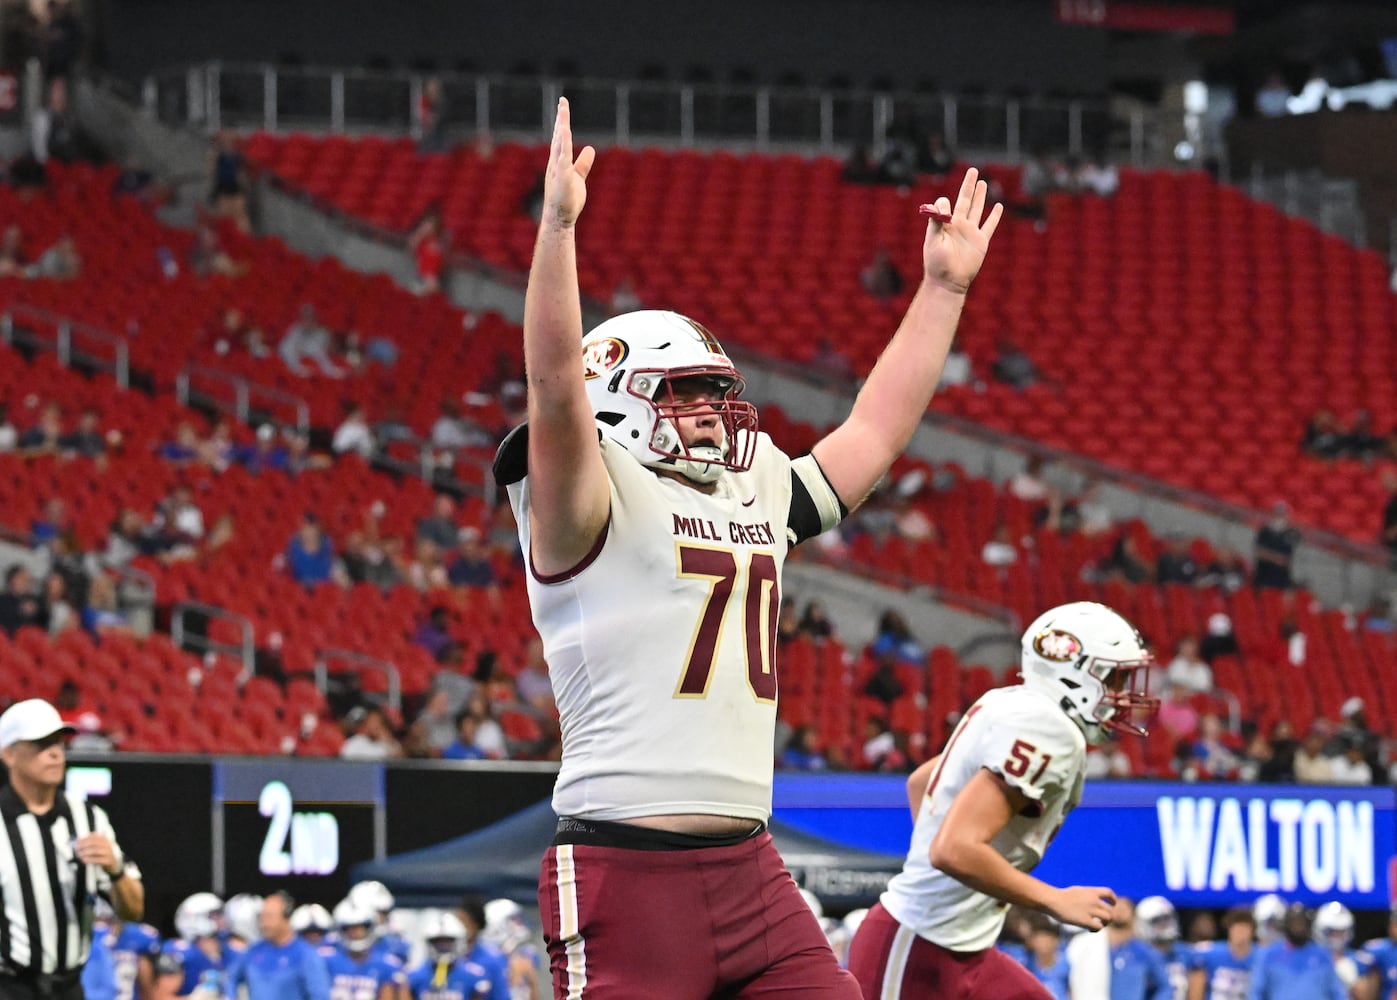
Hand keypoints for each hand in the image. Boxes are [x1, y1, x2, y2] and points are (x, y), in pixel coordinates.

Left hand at [75, 833, 121, 875]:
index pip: (94, 836)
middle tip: (77, 849)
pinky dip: (90, 859)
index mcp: (105, 840)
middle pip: (94, 843)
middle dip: (84, 845)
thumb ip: (90, 844)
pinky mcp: (108, 861)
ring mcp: (109, 853)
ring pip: (96, 851)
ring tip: (79, 854)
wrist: (113, 864)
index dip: (84, 839)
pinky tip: (84, 860)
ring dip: (86, 852)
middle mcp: (108, 845)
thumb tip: (77, 842)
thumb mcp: (99, 847)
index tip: (77, 842)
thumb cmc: (102, 855)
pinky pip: (98, 860)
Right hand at [543, 97, 595, 228]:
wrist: (560, 219)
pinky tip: (565, 131)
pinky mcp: (563, 178)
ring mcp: (558, 169)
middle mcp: (556, 162)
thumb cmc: (567, 199)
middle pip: (559, 136)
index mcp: (558, 161)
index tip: (563, 105)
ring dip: (562, 126)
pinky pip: (563, 158)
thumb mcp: (578, 176)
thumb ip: (583, 162)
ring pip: (560, 143)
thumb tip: (589, 148)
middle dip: (561, 118)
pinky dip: (564, 144)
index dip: (562, 121)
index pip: (560, 137)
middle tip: (563, 101)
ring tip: (563, 110)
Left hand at [921, 167, 1003, 294]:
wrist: (948, 282)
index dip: (944, 203)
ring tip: (982, 182)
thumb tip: (940, 205)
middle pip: (965, 200)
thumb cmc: (937, 264)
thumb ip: (935, 222)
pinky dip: (994, 216)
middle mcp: (958, 225)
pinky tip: (998, 206)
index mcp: (945, 224)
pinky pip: (989, 226)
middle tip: (972, 170)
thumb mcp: (932, 241)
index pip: (945, 205)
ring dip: (980, 196)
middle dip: (968, 185)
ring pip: (977, 209)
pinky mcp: (981, 242)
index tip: (944, 211)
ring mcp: (971, 232)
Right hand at [1047, 885, 1116, 931]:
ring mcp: (1091, 910)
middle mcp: (1093, 900)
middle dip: (1108, 916)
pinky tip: (1089, 930)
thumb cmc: (1060, 896)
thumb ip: (1086, 896)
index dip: (1113, 899)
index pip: (1108, 892)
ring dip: (1104, 923)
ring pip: (1108, 918)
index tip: (1112, 904)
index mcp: (1091, 891)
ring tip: (1097, 925)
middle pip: (1110, 909)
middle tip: (1101, 920)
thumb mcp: (1076, 891)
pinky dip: (1096, 930)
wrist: (1052, 900)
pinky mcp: (1086, 921)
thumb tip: (1090, 901)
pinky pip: (1099, 927)